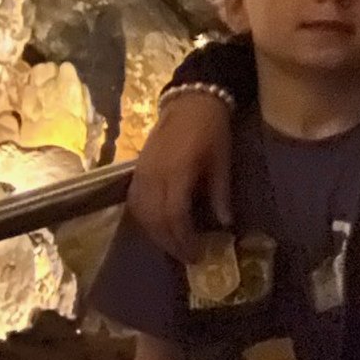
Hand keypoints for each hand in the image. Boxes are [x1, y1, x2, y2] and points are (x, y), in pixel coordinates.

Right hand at [130, 89, 233, 260]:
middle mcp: (154, 175)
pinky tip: (158, 228)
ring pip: (141, 213)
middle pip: (155, 219)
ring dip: (156, 234)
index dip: (184, 238)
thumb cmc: (211, 130)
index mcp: (177, 171)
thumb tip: (225, 224)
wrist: (189, 102)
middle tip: (188, 258)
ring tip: (175, 247)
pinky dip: (145, 220)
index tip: (198, 254)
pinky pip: (134, 202)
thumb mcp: (222, 161)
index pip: (174, 215)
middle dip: (171, 243)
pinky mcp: (135, 170)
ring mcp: (141, 173)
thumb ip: (220, 193)